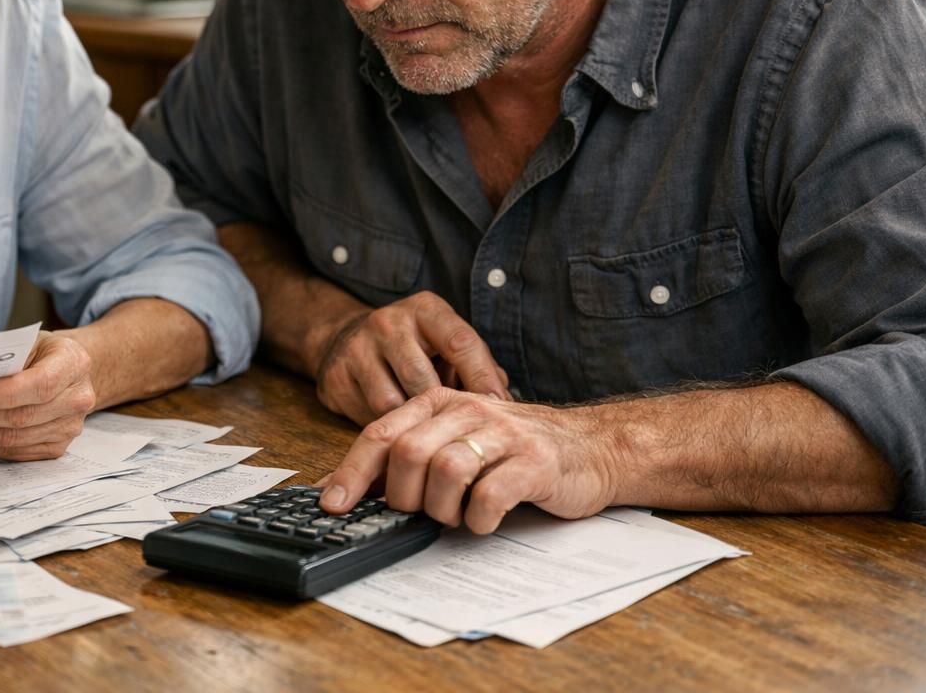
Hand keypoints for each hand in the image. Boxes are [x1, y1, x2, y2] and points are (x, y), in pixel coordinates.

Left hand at [0, 332, 95, 459]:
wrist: (72, 372)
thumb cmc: (43, 353)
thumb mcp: (28, 342)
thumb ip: (2, 357)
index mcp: (73, 364)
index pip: (40, 384)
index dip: (4, 394)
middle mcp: (77, 399)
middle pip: (21, 417)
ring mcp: (69, 427)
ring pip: (14, 439)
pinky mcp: (56, 447)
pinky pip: (14, 452)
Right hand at [314, 291, 509, 423]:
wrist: (345, 338)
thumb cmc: (413, 348)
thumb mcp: (445, 343)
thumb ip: (477, 366)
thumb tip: (504, 403)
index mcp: (425, 310)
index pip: (460, 343)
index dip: (482, 379)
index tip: (498, 408)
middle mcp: (388, 323)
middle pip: (423, 380)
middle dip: (442, 412)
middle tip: (460, 434)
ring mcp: (357, 348)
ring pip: (392, 403)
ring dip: (412, 424)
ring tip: (427, 434)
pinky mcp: (336, 376)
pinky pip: (368, 415)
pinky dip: (388, 429)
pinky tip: (398, 431)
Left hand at [318, 387, 617, 532]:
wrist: (592, 448)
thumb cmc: (513, 451)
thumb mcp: (452, 443)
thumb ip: (400, 460)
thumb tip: (338, 487)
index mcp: (439, 403)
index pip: (380, 434)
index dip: (352, 472)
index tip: (333, 505)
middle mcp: (467, 410)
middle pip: (407, 453)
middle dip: (403, 496)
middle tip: (420, 512)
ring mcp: (503, 434)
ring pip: (445, 471)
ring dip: (441, 509)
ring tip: (455, 517)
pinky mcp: (535, 462)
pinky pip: (490, 495)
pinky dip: (478, 519)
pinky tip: (483, 521)